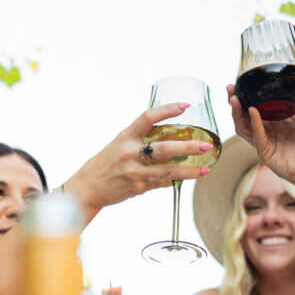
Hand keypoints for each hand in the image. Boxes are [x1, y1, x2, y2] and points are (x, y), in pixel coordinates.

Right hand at [64, 103, 213, 219]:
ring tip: (206, 170)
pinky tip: (186, 179)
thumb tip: (170, 137)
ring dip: (189, 171)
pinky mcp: (137, 187)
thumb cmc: (107, 162)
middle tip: (206, 145)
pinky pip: (161, 183)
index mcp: (125, 136)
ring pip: (167, 171)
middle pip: (164, 148)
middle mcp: (129, 152)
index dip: (167, 110)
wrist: (88, 187)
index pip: (148, 117)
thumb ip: (142, 140)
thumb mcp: (120, 144)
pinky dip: (174, 181)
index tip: (185, 106)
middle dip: (187, 147)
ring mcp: (134, 171)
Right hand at [227, 69, 294, 189]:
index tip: (241, 82)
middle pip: (244, 115)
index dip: (247, 94)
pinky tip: (252, 111)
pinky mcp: (265, 152)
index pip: (256, 104)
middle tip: (231, 89)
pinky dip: (253, 123)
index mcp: (277, 120)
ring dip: (238, 112)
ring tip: (236, 98)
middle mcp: (268, 130)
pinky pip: (256, 136)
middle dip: (235, 101)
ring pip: (243, 126)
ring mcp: (264, 142)